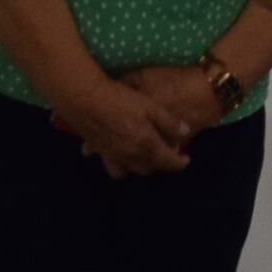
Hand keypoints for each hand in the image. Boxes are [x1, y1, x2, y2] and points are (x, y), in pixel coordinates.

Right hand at [50, 74, 195, 177]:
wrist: (85, 99)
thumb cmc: (120, 99)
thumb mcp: (150, 106)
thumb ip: (169, 122)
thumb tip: (185, 133)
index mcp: (146, 145)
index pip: (168, 162)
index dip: (180, 163)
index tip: (186, 159)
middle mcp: (130, 156)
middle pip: (149, 169)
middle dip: (159, 163)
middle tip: (165, 151)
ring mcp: (113, 156)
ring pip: (128, 172)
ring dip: (138, 167)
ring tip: (141, 155)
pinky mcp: (99, 152)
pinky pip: (111, 165)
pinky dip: (117, 163)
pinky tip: (117, 151)